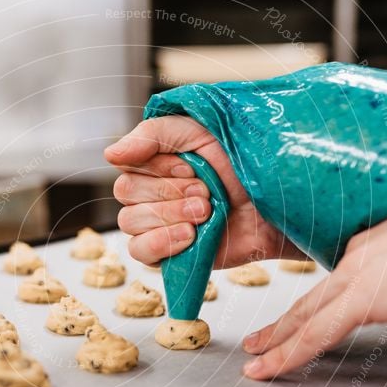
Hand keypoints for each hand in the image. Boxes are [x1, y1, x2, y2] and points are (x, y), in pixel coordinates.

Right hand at [104, 116, 302, 266]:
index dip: (158, 168)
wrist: (276, 203)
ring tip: (205, 213)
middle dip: (168, 192)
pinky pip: (140, 252)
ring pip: (130, 222)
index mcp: (157, 163)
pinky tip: (189, 235)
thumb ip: (152, 135)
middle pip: (126, 194)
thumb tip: (110, 155)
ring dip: (169, 215)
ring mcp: (160, 225)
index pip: (127, 166)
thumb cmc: (244, 164)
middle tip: (205, 192)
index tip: (192, 166)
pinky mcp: (172, 253)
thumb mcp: (198, 132)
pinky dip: (161, 242)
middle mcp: (154, 194)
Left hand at [242, 174, 386, 379]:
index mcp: (373, 245)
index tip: (297, 318)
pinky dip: (288, 354)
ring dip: (275, 342)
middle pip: (308, 300)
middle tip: (256, 340)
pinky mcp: (365, 298)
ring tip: (254, 360)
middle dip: (279, 324)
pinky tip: (270, 367)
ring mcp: (357, 277)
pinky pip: (315, 334)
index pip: (332, 282)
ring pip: (303, 318)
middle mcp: (357, 258)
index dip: (311, 305)